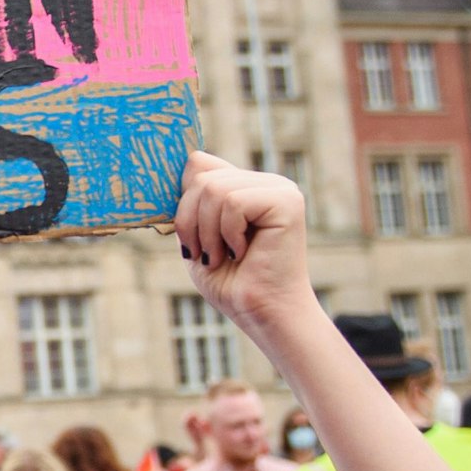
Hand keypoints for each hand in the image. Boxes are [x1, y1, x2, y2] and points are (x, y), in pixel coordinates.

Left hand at [172, 152, 314, 336]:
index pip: (198, 164)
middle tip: (204, 254)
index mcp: (245, 186)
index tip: (188, 237)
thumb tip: (188, 157)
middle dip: (189, 222)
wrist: (260, 313)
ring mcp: (279, 188)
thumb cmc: (231, 281)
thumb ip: (194, 197)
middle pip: (201, 176)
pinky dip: (228, 234)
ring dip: (207, 233)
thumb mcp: (198, 234)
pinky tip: (242, 253)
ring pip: (214, 189)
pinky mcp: (287, 201)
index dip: (183, 199)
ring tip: (221, 257)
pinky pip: (234, 202)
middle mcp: (265, 182)